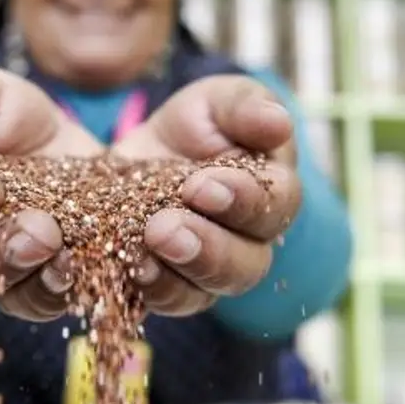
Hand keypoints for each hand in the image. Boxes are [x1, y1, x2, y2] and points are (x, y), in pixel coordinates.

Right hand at [0, 67, 102, 320]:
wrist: (70, 150)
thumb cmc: (11, 118)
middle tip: (38, 230)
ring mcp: (1, 273)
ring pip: (4, 292)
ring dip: (32, 277)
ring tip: (63, 254)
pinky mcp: (42, 287)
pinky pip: (45, 302)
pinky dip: (64, 290)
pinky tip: (84, 270)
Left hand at [113, 75, 301, 316]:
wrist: (141, 155)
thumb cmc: (197, 124)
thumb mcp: (217, 102)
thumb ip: (245, 106)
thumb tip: (278, 123)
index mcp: (271, 193)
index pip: (275, 205)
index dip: (243, 200)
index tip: (201, 185)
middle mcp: (248, 243)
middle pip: (246, 264)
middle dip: (207, 247)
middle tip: (164, 228)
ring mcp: (209, 274)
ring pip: (206, 292)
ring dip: (175, 275)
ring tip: (142, 253)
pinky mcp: (170, 289)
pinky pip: (166, 302)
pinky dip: (146, 289)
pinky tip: (126, 270)